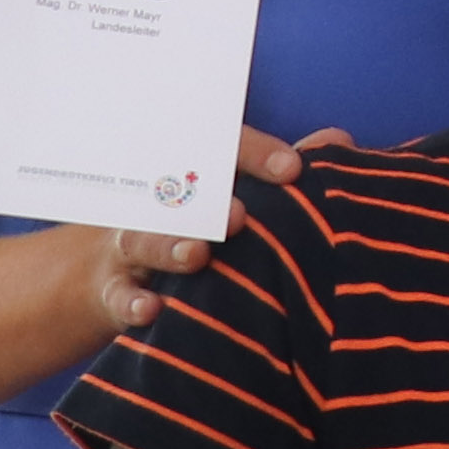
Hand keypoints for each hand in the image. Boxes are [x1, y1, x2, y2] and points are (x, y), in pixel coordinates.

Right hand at [82, 123, 346, 344]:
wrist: (109, 269)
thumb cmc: (193, 226)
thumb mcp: (233, 197)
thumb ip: (282, 175)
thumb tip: (339, 139)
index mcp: (194, 177)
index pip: (221, 153)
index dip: (254, 156)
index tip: (292, 169)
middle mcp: (160, 206)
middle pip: (179, 195)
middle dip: (209, 202)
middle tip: (239, 216)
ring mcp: (132, 247)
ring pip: (144, 241)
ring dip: (169, 247)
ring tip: (196, 254)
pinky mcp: (113, 289)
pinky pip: (119, 295)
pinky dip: (132, 301)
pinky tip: (151, 309)